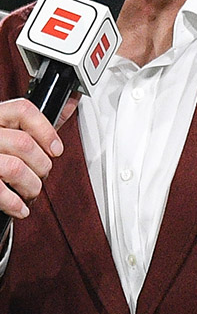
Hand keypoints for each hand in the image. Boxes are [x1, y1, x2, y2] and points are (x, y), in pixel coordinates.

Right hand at [0, 96, 69, 218]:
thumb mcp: (7, 131)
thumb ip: (33, 124)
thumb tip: (70, 105)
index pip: (23, 110)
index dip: (46, 130)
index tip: (56, 149)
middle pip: (24, 144)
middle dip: (42, 166)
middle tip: (41, 175)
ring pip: (15, 168)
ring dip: (31, 186)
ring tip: (30, 192)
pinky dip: (15, 204)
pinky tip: (20, 208)